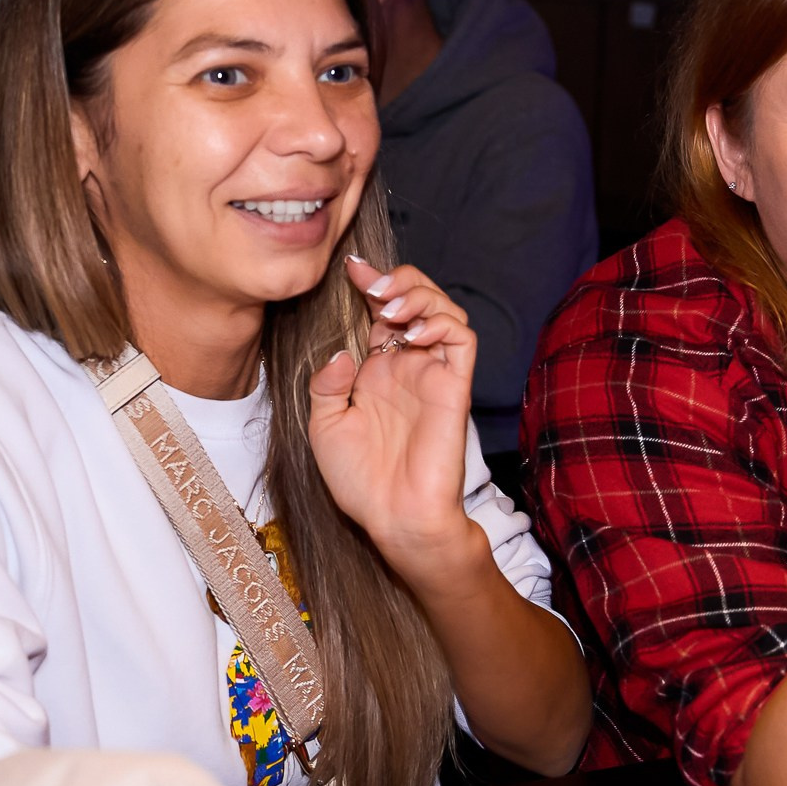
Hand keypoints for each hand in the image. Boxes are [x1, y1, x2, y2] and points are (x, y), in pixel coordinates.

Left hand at [308, 257, 477, 569]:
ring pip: (445, 310)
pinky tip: (414, 331)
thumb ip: (328, 384)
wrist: (392, 517)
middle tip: (373, 285)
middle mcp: (407, 365)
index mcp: (377, 370)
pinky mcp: (454, 387)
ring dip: (420, 295)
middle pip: (417, 299)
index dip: (371, 283)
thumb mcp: (325, 426)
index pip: (381, 311)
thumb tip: (345, 350)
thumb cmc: (360, 481)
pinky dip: (442, 322)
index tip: (350, 268)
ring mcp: (433, 374)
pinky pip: (461, 339)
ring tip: (390, 307)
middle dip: (399, 279)